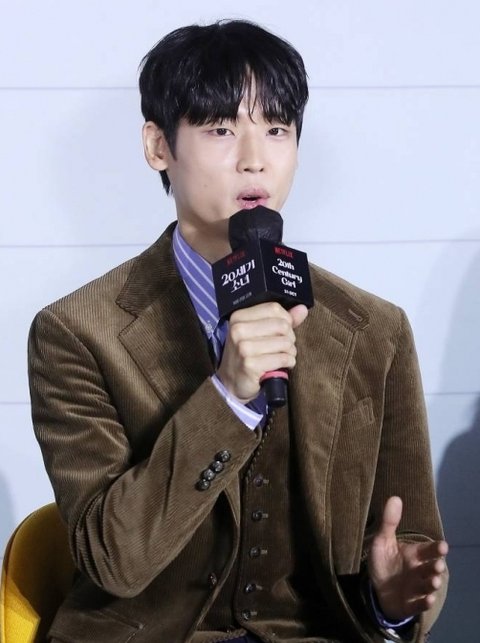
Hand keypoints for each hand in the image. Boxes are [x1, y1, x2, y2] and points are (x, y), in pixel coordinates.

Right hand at [216, 302, 307, 402]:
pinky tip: (282, 366)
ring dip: (290, 352)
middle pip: (282, 325)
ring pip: (285, 342)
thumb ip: (281, 320)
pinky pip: (283, 358)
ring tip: (283, 357)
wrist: (232, 383)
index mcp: (239, 317)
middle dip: (289, 338)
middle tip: (284, 347)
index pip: (274, 308)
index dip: (286, 320)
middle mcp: (238, 330)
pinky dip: (288, 363)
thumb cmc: (248, 356)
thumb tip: (302, 309)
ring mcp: (243, 348)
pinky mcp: (250, 365)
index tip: (283, 331)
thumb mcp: (260, 333)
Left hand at [368, 496, 447, 620]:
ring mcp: (415, 588)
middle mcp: (418, 571)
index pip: (428, 550)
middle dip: (436, 567)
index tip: (443, 546)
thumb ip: (389, 522)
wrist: (377, 588)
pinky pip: (418, 604)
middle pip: (431, 568)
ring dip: (432, 584)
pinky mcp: (409, 603)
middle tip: (437, 565)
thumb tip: (395, 497)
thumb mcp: (382, 540)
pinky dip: (423, 603)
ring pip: (427, 586)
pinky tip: (427, 599)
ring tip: (434, 581)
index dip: (436, 548)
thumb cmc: (384, 562)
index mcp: (414, 554)